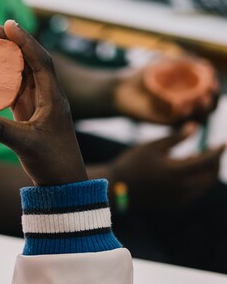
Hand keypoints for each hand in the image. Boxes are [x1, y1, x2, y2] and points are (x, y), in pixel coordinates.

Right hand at [0, 20, 87, 186]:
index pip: (40, 60)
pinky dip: (0, 74)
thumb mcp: (25, 145)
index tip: (7, 24)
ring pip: (21, 69)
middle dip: (8, 40)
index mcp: (53, 96)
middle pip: (28, 58)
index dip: (24, 41)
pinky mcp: (30, 110)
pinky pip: (14, 85)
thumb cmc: (53, 162)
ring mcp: (38, 101)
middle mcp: (47, 93)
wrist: (64, 182)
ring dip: (3, 54)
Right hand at [109, 125, 224, 212]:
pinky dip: (196, 181)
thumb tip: (195, 126)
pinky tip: (186, 170)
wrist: (116, 189)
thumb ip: (176, 137)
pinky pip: (193, 192)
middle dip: (214, 162)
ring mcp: (179, 199)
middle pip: (209, 175)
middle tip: (212, 150)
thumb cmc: (132, 163)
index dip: (217, 150)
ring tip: (196, 157)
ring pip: (203, 185)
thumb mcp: (152, 146)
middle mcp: (182, 188)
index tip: (223, 142)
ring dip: (206, 172)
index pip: (207, 160)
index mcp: (177, 172)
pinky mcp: (174, 205)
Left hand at [114, 57, 218, 124]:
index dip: (215, 89)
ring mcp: (177, 115)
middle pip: (210, 108)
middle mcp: (187, 105)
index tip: (213, 81)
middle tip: (210, 91)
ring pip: (198, 118)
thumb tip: (206, 65)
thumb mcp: (165, 63)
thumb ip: (185, 61)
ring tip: (201, 99)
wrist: (120, 89)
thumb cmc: (143, 74)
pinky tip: (182, 105)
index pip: (211, 93)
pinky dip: (183, 115)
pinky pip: (179, 122)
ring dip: (203, 110)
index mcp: (190, 91)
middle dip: (214, 101)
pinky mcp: (166, 123)